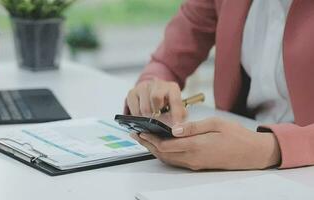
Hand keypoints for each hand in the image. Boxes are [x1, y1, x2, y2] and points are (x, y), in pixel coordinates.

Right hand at [126, 78, 185, 122]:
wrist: (153, 92)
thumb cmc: (166, 102)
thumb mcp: (176, 107)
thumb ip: (179, 116)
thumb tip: (176, 128)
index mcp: (172, 87)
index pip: (174, 100)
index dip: (176, 114)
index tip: (176, 126)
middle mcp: (157, 84)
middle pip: (156, 98)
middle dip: (157, 114)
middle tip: (158, 122)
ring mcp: (143, 87)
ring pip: (144, 107)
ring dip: (148, 118)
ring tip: (151, 120)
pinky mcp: (132, 92)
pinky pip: (134, 110)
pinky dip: (138, 117)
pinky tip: (142, 116)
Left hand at [131, 117, 280, 169]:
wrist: (252, 153)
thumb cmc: (236, 135)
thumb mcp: (216, 124)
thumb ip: (193, 127)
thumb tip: (173, 129)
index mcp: (196, 146)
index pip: (165, 145)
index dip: (151, 139)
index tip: (140, 131)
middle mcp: (192, 158)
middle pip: (163, 154)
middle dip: (148, 144)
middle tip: (136, 134)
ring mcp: (195, 164)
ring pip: (168, 159)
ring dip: (154, 150)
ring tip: (145, 139)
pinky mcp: (198, 165)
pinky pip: (176, 161)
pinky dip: (165, 154)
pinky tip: (161, 146)